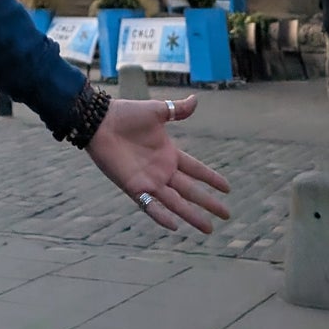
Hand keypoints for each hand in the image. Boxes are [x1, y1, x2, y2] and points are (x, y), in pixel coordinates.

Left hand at [85, 93, 229, 233]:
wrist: (100, 121)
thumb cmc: (127, 114)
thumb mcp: (156, 111)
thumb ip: (177, 110)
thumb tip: (196, 99)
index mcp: (169, 153)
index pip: (196, 169)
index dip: (211, 178)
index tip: (228, 188)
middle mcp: (162, 170)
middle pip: (191, 190)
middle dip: (208, 202)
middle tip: (227, 215)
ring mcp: (150, 181)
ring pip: (176, 202)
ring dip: (192, 215)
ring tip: (209, 228)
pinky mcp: (134, 187)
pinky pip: (149, 205)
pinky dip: (161, 216)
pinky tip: (174, 225)